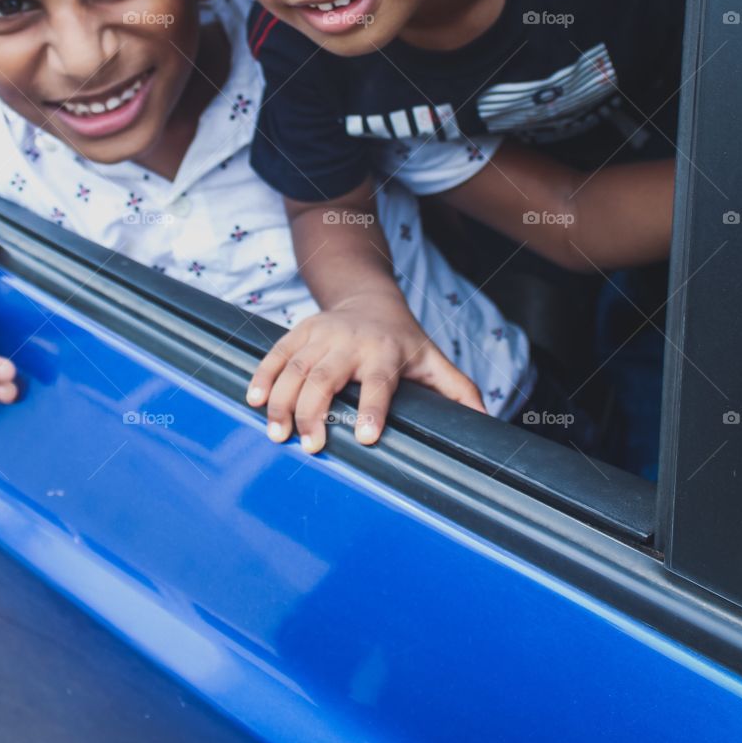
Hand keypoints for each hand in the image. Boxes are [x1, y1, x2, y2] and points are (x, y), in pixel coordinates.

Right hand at [247, 295, 484, 452]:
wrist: (368, 297)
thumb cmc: (403, 339)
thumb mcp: (433, 360)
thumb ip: (458, 391)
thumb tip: (488, 424)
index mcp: (385, 353)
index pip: (378, 383)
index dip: (372, 409)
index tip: (365, 437)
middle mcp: (350, 342)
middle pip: (326, 377)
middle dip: (315, 412)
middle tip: (310, 446)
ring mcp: (321, 335)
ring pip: (296, 368)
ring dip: (283, 402)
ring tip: (278, 434)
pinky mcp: (298, 332)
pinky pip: (276, 355)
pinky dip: (263, 377)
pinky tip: (253, 401)